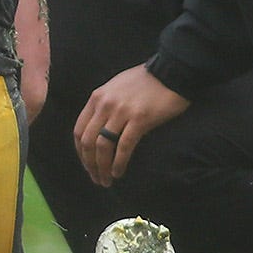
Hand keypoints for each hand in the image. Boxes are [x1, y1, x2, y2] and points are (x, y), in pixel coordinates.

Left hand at [74, 65, 189, 185]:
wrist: (172, 72)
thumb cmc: (146, 81)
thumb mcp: (116, 87)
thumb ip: (104, 104)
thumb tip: (98, 127)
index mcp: (97, 98)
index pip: (79, 130)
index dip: (80, 152)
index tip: (87, 165)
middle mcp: (105, 105)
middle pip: (88, 141)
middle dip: (89, 164)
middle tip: (96, 179)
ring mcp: (121, 112)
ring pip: (103, 146)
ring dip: (102, 167)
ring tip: (106, 180)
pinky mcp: (140, 119)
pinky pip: (123, 146)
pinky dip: (118, 163)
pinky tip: (119, 172)